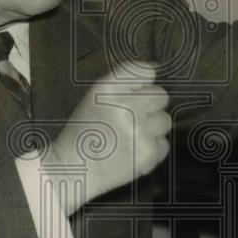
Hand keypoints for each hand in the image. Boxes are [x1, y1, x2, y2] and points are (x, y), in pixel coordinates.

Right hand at [45, 61, 169, 213]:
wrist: (73, 168)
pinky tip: (132, 151)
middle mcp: (126, 107)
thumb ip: (124, 80)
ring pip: (165, 120)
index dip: (143, 84)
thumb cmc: (84, 131)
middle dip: (150, 106)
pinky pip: (163, 144)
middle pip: (161, 96)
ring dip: (152, 127)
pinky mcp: (148, 155)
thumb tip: (155, 69)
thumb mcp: (95, 96)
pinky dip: (151, 148)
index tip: (135, 94)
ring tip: (130, 136)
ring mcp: (139, 132)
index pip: (145, 72)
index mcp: (109, 89)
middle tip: (131, 118)